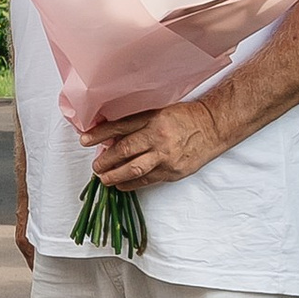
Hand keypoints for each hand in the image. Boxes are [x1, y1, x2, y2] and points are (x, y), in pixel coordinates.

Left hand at [87, 100, 229, 192]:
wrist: (213, 127)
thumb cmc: (185, 117)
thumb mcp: (160, 112)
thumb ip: (138, 123)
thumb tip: (113, 137)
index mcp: (153, 118)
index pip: (120, 127)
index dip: (100, 134)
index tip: (84, 140)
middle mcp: (158, 137)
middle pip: (124, 150)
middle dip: (105, 160)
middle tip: (95, 166)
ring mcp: (166, 156)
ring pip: (133, 169)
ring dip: (115, 175)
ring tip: (104, 178)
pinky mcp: (173, 172)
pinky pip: (147, 180)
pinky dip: (131, 184)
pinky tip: (122, 185)